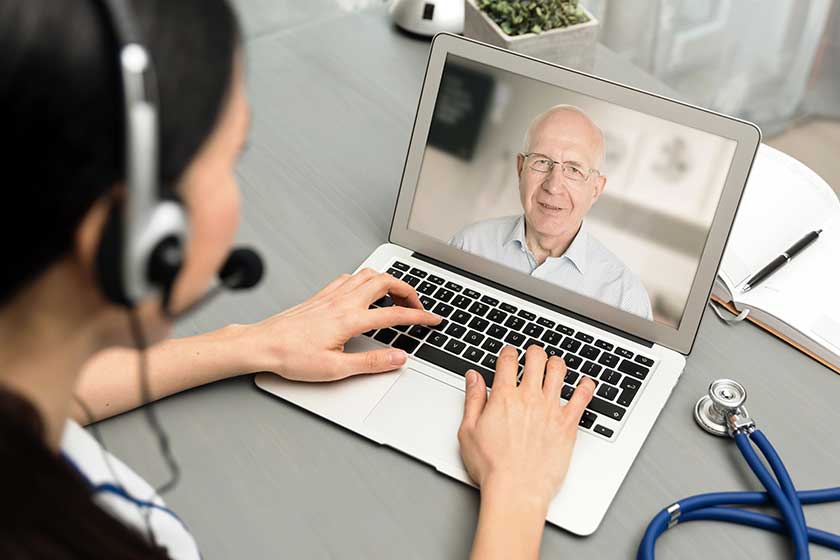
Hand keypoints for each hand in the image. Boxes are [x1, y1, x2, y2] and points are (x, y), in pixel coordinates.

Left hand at [237, 268, 441, 381]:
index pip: (395, 313)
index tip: (433, 319)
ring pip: (369, 274)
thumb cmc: (291, 356)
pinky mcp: (322, 295)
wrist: (261, 344)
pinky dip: (366, 280)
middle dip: (408, 290)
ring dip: (389, 281)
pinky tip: (365, 293)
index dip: (419, 316)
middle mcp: (343, 301)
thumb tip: (399, 358)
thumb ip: (372, 363)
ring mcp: (331, 295)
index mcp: (350, 319)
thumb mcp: (335, 369)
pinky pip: (350, 277)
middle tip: (418, 306)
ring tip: (397, 296)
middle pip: (386, 282)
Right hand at [458, 345, 594, 511]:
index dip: (508, 352)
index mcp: (504, 397)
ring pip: (559, 370)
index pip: (508, 360)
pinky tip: (586, 383)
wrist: (516, 490)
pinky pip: (582, 397)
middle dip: (534, 352)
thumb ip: (473, 399)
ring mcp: (551, 409)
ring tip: (554, 364)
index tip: (509, 353)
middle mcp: (529, 398)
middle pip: (536, 358)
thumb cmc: (492, 467)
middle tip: (533, 354)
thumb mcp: (468, 431)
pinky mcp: (567, 424)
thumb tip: (473, 378)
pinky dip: (586, 386)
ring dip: (556, 362)